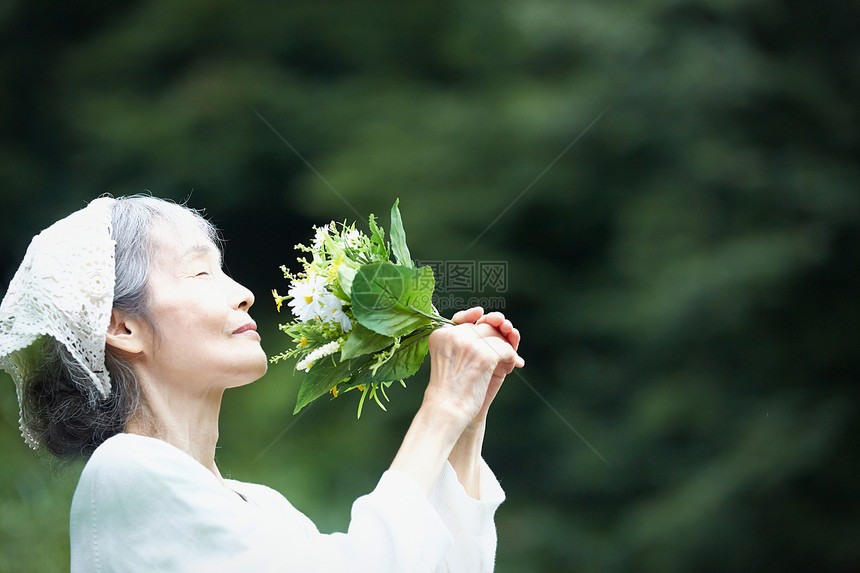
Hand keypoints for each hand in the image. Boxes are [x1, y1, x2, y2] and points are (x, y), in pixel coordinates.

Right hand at [424, 307, 523, 430]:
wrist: (446, 410)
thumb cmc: (448, 391)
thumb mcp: (449, 361)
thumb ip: (460, 342)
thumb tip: (481, 321)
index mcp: (440, 336)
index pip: (463, 320)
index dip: (473, 316)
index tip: (482, 315)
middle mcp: (453, 335)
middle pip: (483, 327)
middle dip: (497, 337)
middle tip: (505, 353)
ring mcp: (469, 343)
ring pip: (496, 337)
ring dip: (504, 350)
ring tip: (505, 365)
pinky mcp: (483, 355)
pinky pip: (505, 349)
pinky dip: (510, 359)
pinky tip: (507, 370)